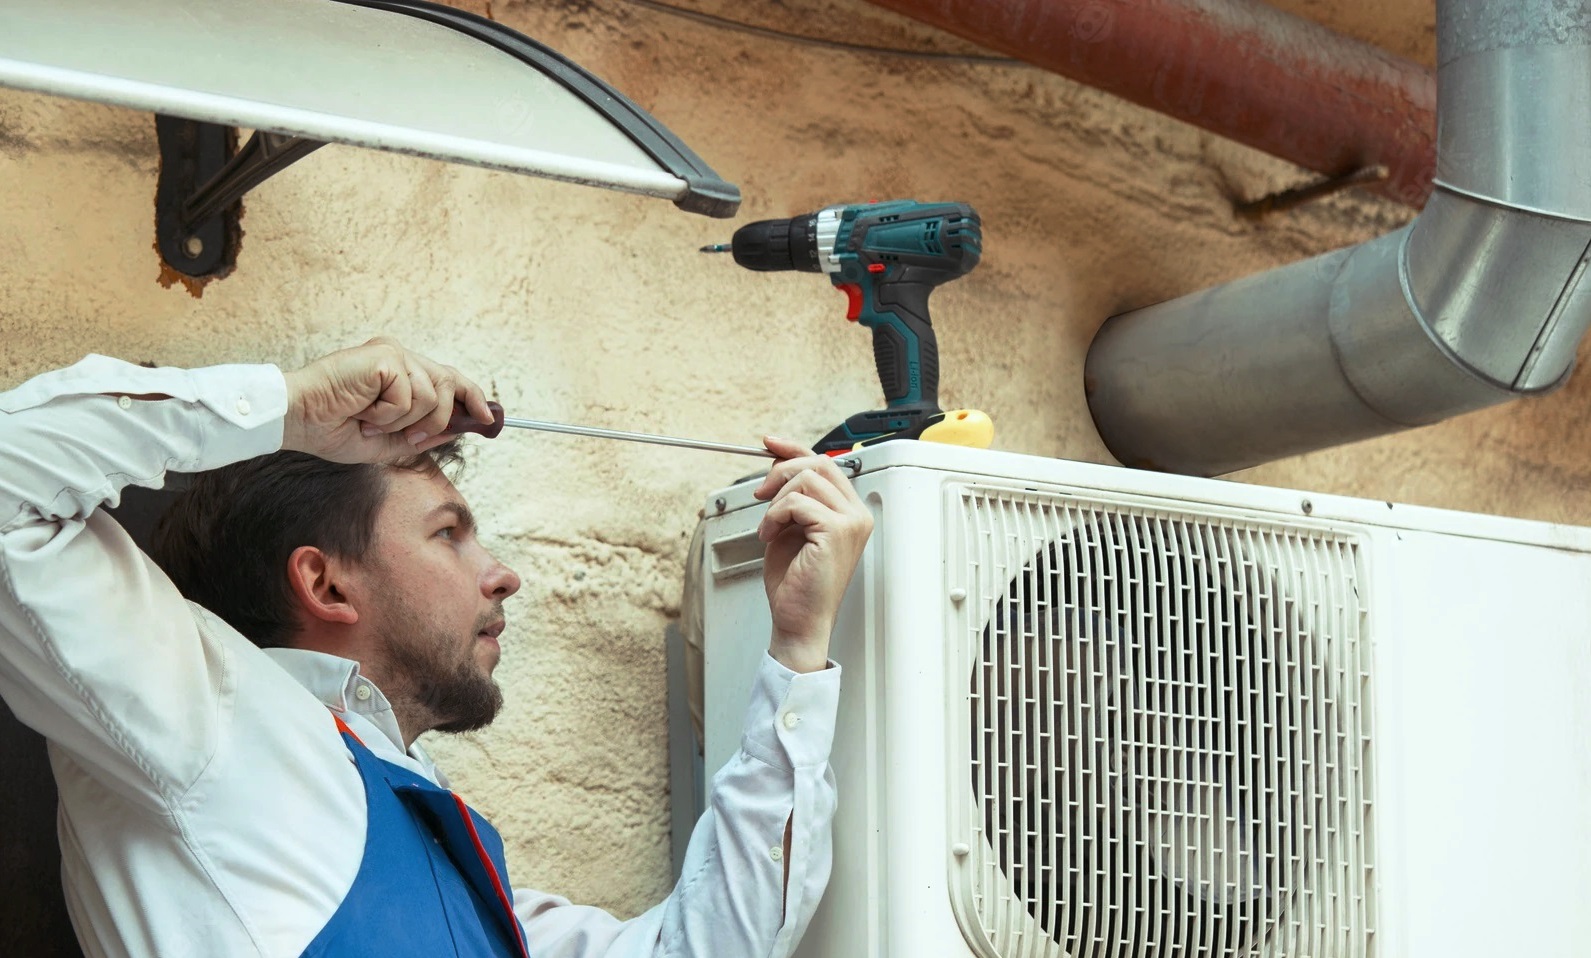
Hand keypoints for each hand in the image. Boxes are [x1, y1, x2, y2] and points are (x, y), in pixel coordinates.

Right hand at [280, 337, 492, 462]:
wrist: (298, 420)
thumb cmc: (333, 429)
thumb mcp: (389, 441)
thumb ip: (423, 435)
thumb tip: (459, 430)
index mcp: (401, 373)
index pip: (449, 379)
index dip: (472, 397)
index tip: (488, 417)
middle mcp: (400, 358)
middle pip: (449, 383)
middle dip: (441, 417)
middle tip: (410, 434)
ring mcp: (393, 354)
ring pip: (431, 396)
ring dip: (403, 421)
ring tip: (370, 421)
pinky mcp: (385, 356)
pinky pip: (409, 396)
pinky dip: (388, 414)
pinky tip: (363, 410)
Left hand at [753, 438, 873, 672]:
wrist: (797, 618)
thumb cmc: (795, 581)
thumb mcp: (790, 526)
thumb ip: (791, 496)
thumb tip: (778, 464)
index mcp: (850, 511)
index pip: (825, 463)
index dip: (794, 448)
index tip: (770, 444)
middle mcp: (857, 514)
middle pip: (817, 463)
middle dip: (780, 471)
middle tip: (760, 493)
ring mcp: (851, 522)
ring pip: (805, 479)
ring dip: (775, 501)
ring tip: (768, 527)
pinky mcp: (836, 531)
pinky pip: (796, 502)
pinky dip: (774, 516)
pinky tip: (770, 536)